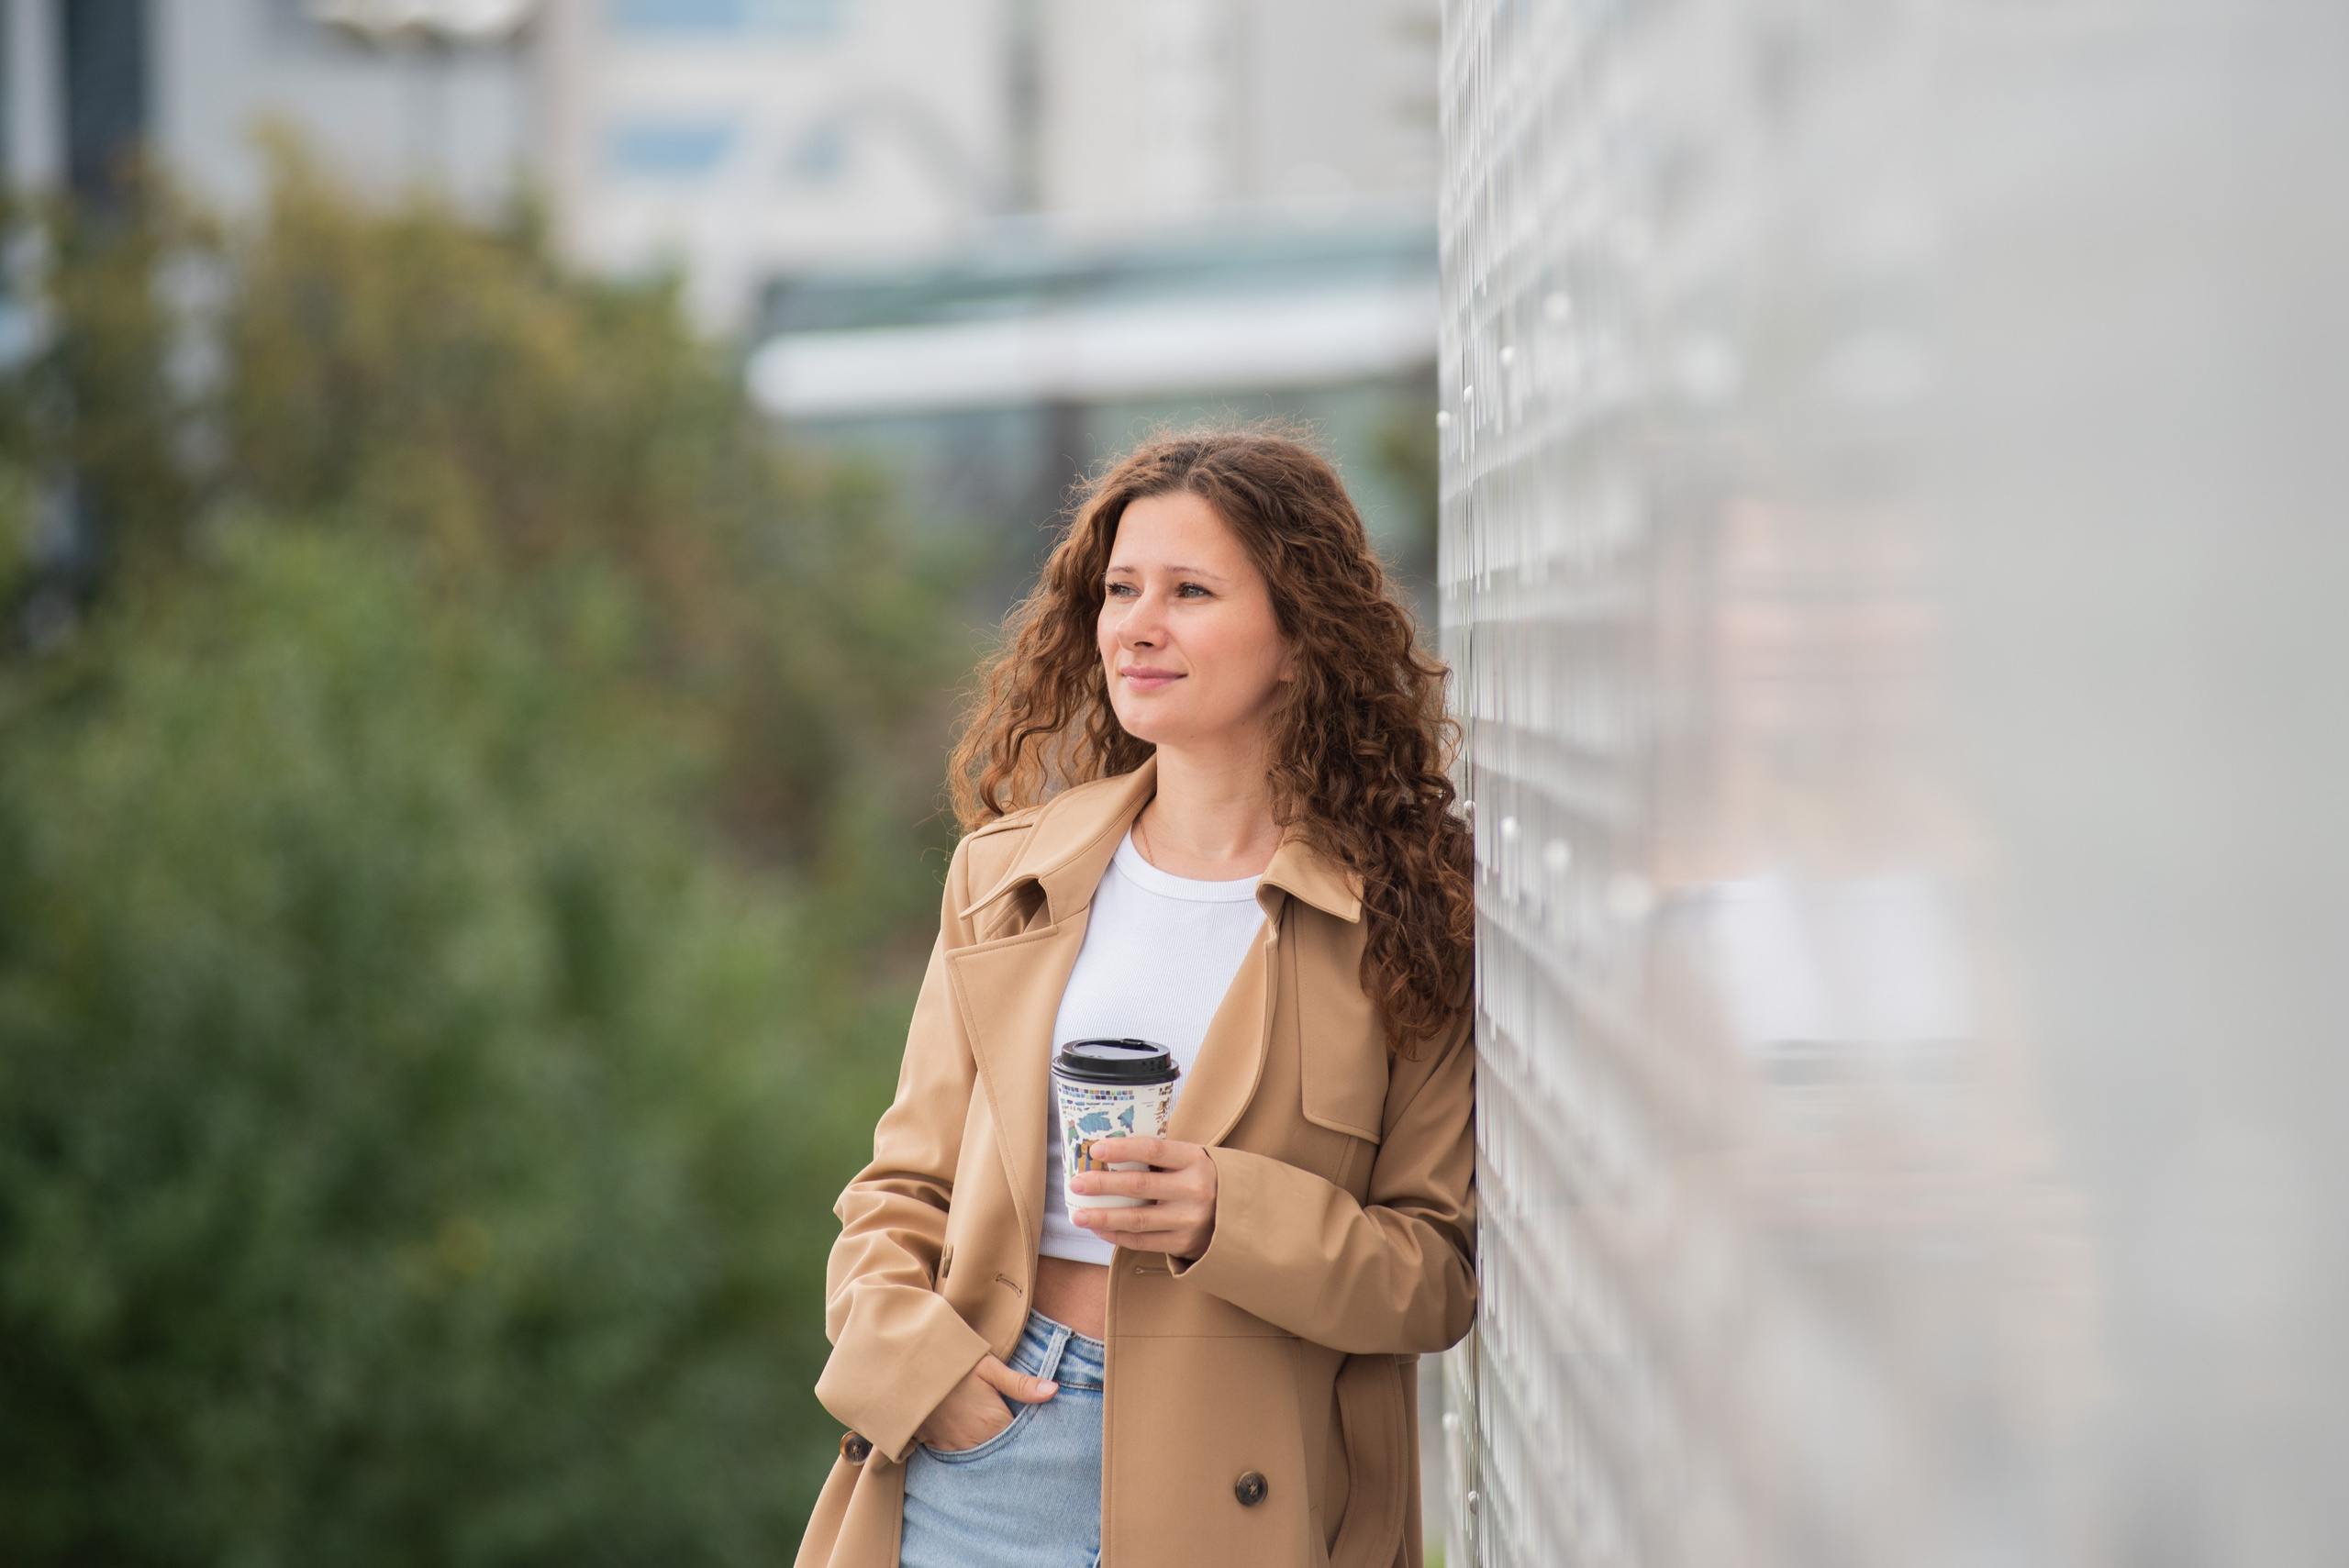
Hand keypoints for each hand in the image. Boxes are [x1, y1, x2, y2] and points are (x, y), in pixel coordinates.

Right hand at [914, 1353, 1056, 1451]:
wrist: (908, 1369)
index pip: (1021, 1440)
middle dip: (1013, 1447)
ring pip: (982, 1458)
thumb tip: (1054, 1391)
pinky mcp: (938, 1446)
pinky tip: (974, 1441)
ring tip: (998, 1441)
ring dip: (991, 1451)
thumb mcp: (989, 1368)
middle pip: (1003, 1452)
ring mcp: (955, 1446)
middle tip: (1023, 1439)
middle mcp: (975, 1441)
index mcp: (993, 1422)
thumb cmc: (953, 1364)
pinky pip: (960, 1457)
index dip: (1031, 1436)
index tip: (1042, 1434)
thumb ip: (1021, 1384)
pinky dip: (970, 1452)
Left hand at [1068, 1136, 1219, 1259]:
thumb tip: (1108, 1152)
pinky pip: (1142, 1241)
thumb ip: (1161, 1156)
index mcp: (1195, 1160)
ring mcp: (1190, 1220)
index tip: (1095, 1149)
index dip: (1122, 1149)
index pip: (1153, 1149)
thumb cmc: (1205, 1180)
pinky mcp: (1184, 1244)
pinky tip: (1099, 1228)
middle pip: (1139, 1186)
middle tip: (1076, 1183)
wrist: (1240, 1217)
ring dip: (1102, 1216)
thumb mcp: (1192, 1159)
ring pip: (1136, 1219)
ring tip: (1078, 1214)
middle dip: (1102, 1185)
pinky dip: (1116, 1235)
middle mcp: (1194, 1189)